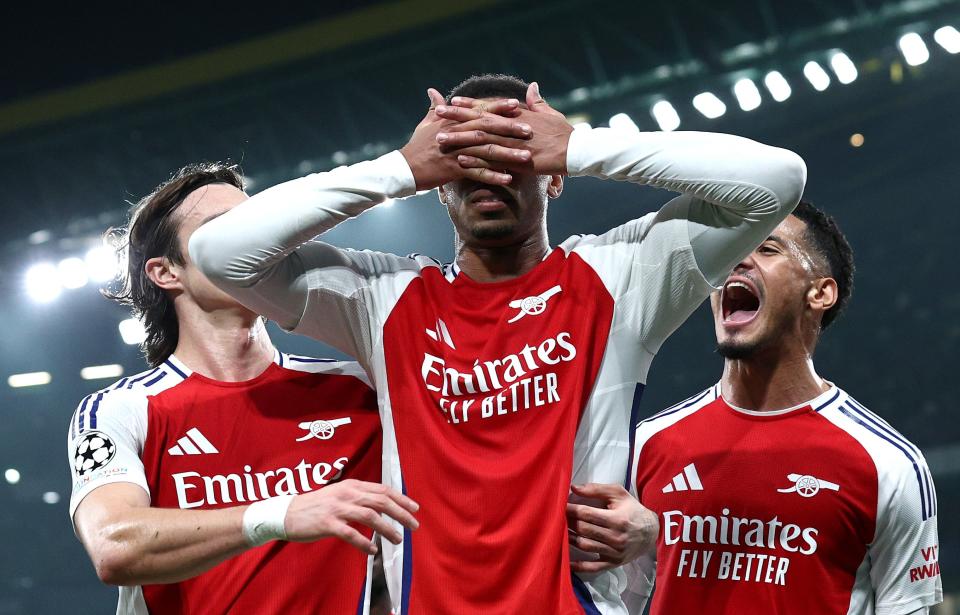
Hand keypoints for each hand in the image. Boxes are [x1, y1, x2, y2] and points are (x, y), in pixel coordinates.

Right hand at [284, 479, 418, 554]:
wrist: (287, 513)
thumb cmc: (317, 505)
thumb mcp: (340, 494)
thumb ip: (360, 497)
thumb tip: (384, 506)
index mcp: (352, 485)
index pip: (383, 489)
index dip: (401, 498)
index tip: (415, 508)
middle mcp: (347, 494)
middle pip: (381, 501)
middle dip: (401, 513)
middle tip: (414, 525)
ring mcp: (337, 508)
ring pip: (370, 516)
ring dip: (387, 528)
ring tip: (398, 539)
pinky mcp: (327, 524)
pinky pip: (350, 534)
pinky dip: (364, 543)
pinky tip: (373, 550)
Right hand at [399, 88, 531, 189]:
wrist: (403, 169)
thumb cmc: (416, 146)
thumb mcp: (425, 124)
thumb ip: (434, 108)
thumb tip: (433, 91)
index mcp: (453, 123)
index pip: (479, 112)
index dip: (498, 107)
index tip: (517, 104)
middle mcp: (456, 135)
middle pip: (487, 129)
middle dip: (509, 129)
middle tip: (530, 130)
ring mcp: (455, 152)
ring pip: (486, 152)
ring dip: (507, 154)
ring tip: (526, 156)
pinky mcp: (452, 170)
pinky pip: (476, 174)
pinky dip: (493, 176)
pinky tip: (508, 178)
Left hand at [438, 82, 572, 175]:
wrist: (577, 151)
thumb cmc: (566, 134)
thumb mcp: (552, 114)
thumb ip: (538, 102)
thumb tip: (532, 87)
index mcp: (519, 115)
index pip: (490, 108)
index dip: (470, 105)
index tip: (453, 101)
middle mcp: (513, 127)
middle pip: (480, 120)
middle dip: (457, 117)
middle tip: (437, 113)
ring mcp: (514, 144)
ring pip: (482, 139)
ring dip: (460, 139)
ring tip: (440, 139)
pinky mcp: (518, 160)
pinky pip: (493, 160)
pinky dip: (477, 160)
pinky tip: (460, 160)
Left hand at [567, 483, 657, 572]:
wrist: (651, 532)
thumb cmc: (632, 510)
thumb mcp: (618, 494)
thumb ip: (596, 489)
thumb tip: (574, 488)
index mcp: (617, 519)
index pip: (587, 514)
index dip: (570, 509)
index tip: (559, 506)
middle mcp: (616, 537)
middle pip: (584, 529)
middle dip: (568, 522)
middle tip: (557, 517)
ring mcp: (614, 552)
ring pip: (585, 546)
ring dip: (569, 539)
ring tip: (560, 531)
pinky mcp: (613, 563)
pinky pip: (592, 567)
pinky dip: (578, 566)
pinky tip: (566, 562)